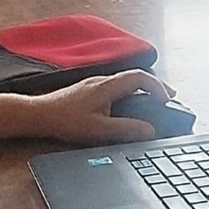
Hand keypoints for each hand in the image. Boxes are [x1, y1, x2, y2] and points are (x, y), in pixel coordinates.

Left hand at [30, 69, 175, 145]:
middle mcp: (102, 81)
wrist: (39, 115)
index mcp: (107, 86)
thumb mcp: (99, 130)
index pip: (139, 78)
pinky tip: (129, 104)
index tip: (167, 100)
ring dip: (142, 89)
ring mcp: (94, 84)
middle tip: (169, 98)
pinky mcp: (88, 90)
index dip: (157, 87)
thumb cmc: (65, 121)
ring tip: (154, 101)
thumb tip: (149, 130)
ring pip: (124, 81)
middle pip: (135, 77)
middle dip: (155, 86)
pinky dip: (129, 92)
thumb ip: (126, 129)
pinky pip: (115, 86)